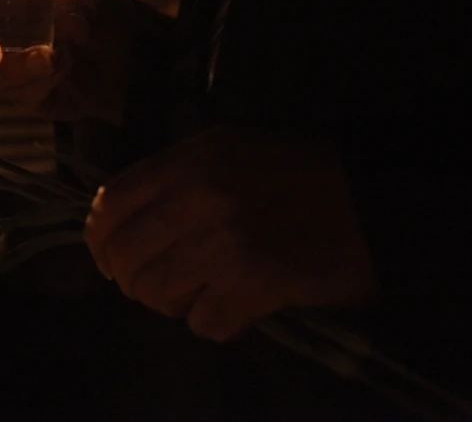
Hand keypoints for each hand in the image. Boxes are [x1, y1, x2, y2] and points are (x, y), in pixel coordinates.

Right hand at [0, 0, 134, 123]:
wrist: (130, 55)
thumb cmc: (99, 12)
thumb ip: (70, 3)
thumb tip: (61, 25)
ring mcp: (0, 69)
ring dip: (20, 67)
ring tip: (59, 55)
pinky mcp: (23, 96)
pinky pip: (19, 96)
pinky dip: (43, 81)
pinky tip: (64, 64)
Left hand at [84, 128, 375, 341]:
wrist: (372, 197)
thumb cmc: (298, 170)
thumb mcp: (228, 149)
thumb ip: (172, 174)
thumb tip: (120, 218)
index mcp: (189, 160)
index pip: (110, 203)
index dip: (98, 239)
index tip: (107, 258)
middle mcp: (198, 197)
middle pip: (124, 256)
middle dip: (132, 279)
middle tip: (157, 285)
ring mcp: (224, 242)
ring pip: (155, 293)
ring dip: (171, 303)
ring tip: (199, 294)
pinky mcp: (255, 284)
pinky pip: (203, 323)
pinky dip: (214, 322)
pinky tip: (235, 308)